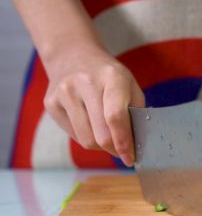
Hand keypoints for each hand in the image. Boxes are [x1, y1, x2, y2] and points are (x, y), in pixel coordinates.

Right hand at [43, 45, 143, 165]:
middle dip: (114, 149)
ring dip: (101, 147)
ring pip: (86, 139)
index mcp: (111, 76)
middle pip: (100, 134)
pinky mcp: (51, 103)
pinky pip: (74, 135)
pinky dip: (87, 138)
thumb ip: (136, 113)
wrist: (73, 56)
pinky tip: (92, 127)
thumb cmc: (109, 77)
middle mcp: (84, 83)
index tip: (130, 158)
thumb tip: (135, 145)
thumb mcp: (130, 86)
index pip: (115, 117)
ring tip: (109, 139)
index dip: (124, 142)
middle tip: (123, 152)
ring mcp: (64, 93)